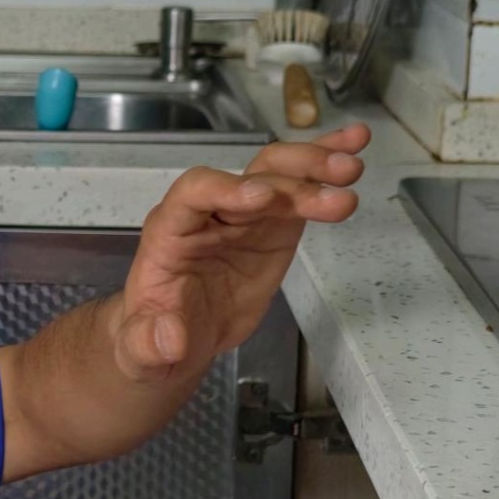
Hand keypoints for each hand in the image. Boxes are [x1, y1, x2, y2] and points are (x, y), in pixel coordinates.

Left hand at [114, 122, 369, 380]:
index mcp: (171, 231)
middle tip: (333, 176)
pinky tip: (356, 149)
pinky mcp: (272, 227)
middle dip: (289, 175)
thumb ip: (148, 342)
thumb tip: (170, 339)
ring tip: (353, 168)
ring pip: (279, 175)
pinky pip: (299, 192)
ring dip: (315, 167)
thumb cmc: (152, 336)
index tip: (264, 198)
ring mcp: (245, 216)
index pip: (194, 194)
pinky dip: (325, 172)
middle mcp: (210, 213)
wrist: (177, 339)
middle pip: (248, 176)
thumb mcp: (142, 348)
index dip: (226, 190)